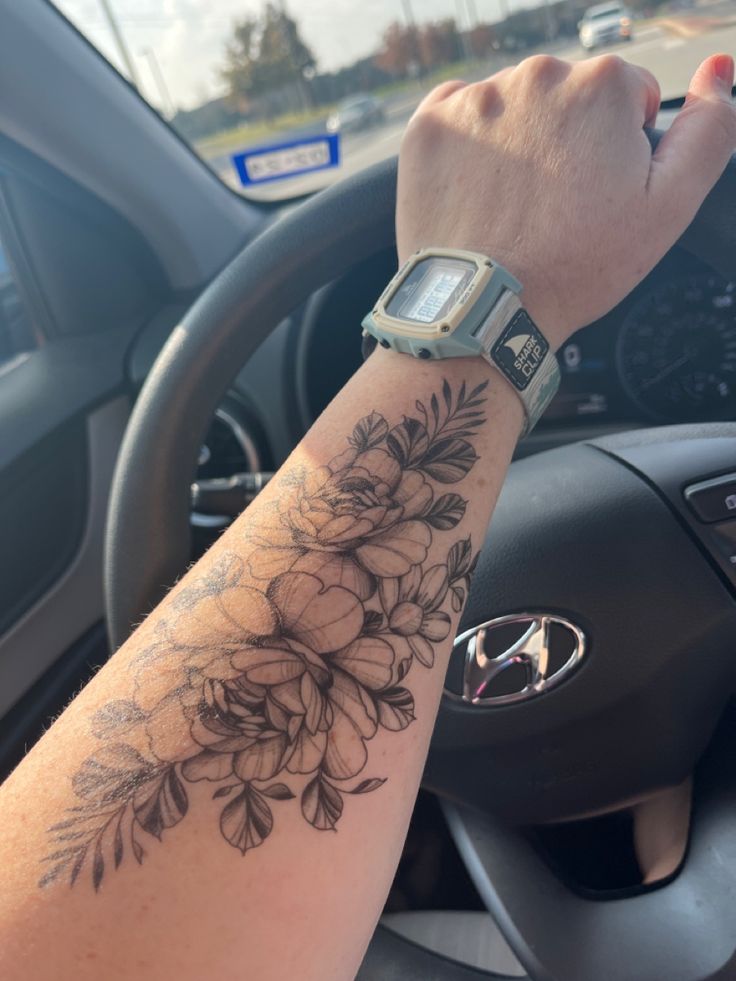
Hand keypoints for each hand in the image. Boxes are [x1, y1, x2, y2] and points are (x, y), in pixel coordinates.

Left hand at [396, 53, 735, 349]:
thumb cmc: (576, 265)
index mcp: (601, 86)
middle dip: (568, 142)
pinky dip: (471, 149)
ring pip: (514, 108)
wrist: (485, 309)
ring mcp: (476, 99)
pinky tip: (481, 194)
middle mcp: (536, 76)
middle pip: (567, 99)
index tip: (596, 195)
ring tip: (516, 206)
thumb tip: (719, 71)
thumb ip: (709, 130)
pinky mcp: (430, 126)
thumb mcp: (668, 207)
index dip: (618, 152)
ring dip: (519, 144)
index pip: (626, 98)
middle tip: (556, 207)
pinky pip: (462, 119)